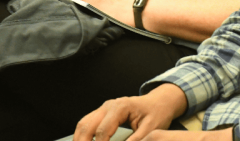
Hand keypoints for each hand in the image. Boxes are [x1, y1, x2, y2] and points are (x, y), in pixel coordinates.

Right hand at [73, 84, 188, 140]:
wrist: (159, 102)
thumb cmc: (157, 113)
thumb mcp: (151, 129)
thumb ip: (136, 140)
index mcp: (120, 108)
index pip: (102, 132)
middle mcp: (108, 106)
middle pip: (87, 127)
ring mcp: (104, 108)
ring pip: (83, 124)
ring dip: (80, 139)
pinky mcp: (103, 113)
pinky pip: (87, 123)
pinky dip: (83, 135)